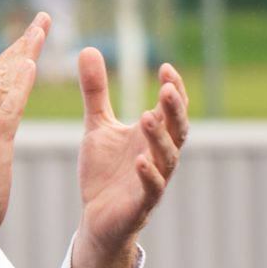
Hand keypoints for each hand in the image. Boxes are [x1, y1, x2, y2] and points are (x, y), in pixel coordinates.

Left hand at [70, 51, 186, 267]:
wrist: (96, 218)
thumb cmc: (104, 172)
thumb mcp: (97, 125)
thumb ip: (96, 91)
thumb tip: (89, 48)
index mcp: (152, 136)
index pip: (171, 108)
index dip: (173, 89)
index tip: (166, 67)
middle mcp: (158, 155)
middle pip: (178, 129)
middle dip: (175, 109)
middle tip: (167, 88)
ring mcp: (154, 180)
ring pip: (167, 157)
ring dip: (160, 137)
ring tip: (147, 116)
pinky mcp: (141, 203)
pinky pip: (151, 188)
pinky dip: (148, 174)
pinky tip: (140, 160)